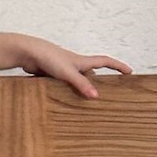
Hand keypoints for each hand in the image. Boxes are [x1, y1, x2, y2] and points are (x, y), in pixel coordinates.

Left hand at [16, 37, 131, 98]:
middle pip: (92, 73)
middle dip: (100, 81)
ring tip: (88, 103)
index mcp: (82, 61)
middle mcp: (74, 65)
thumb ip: (81, 84)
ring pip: (76, 81)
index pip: (105, 62)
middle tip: (110, 93)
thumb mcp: (68, 72)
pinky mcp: (51, 75)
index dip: (118, 66)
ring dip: (81, 88)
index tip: (130, 72)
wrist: (27, 53)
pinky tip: (65, 101)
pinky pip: (62, 85)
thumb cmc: (48, 57)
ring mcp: (62, 70)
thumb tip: (96, 96)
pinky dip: (66, 92)